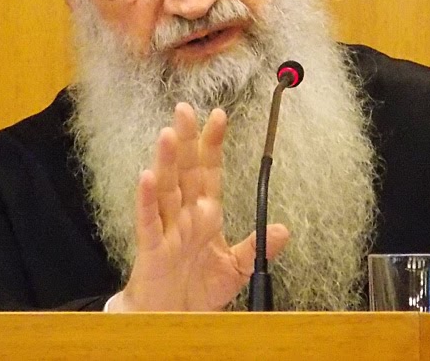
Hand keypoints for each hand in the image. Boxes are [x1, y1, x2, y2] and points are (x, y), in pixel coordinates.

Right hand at [108, 102, 289, 310]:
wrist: (174, 319)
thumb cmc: (199, 289)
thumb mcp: (236, 267)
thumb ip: (257, 247)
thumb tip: (283, 228)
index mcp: (206, 212)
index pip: (209, 169)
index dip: (213, 143)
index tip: (219, 116)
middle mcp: (186, 213)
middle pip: (185, 170)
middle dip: (187, 139)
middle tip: (185, 109)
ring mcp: (168, 228)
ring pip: (166, 188)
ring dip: (167, 161)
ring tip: (169, 134)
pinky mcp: (153, 247)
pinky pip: (149, 220)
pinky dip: (147, 199)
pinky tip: (146, 176)